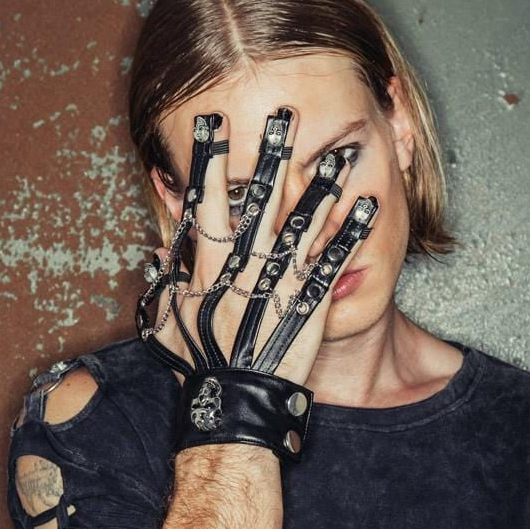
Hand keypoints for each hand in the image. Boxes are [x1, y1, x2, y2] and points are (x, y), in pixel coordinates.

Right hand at [136, 107, 378, 461]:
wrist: (234, 406)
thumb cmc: (199, 366)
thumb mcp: (168, 323)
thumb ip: (166, 283)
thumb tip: (161, 251)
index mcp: (208, 269)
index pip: (208, 206)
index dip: (210, 165)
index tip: (213, 130)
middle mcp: (244, 268)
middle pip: (260, 204)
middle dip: (270, 160)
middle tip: (281, 122)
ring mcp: (278, 284)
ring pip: (301, 226)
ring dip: (320, 189)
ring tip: (338, 157)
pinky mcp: (309, 303)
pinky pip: (333, 262)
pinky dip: (351, 233)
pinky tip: (368, 208)